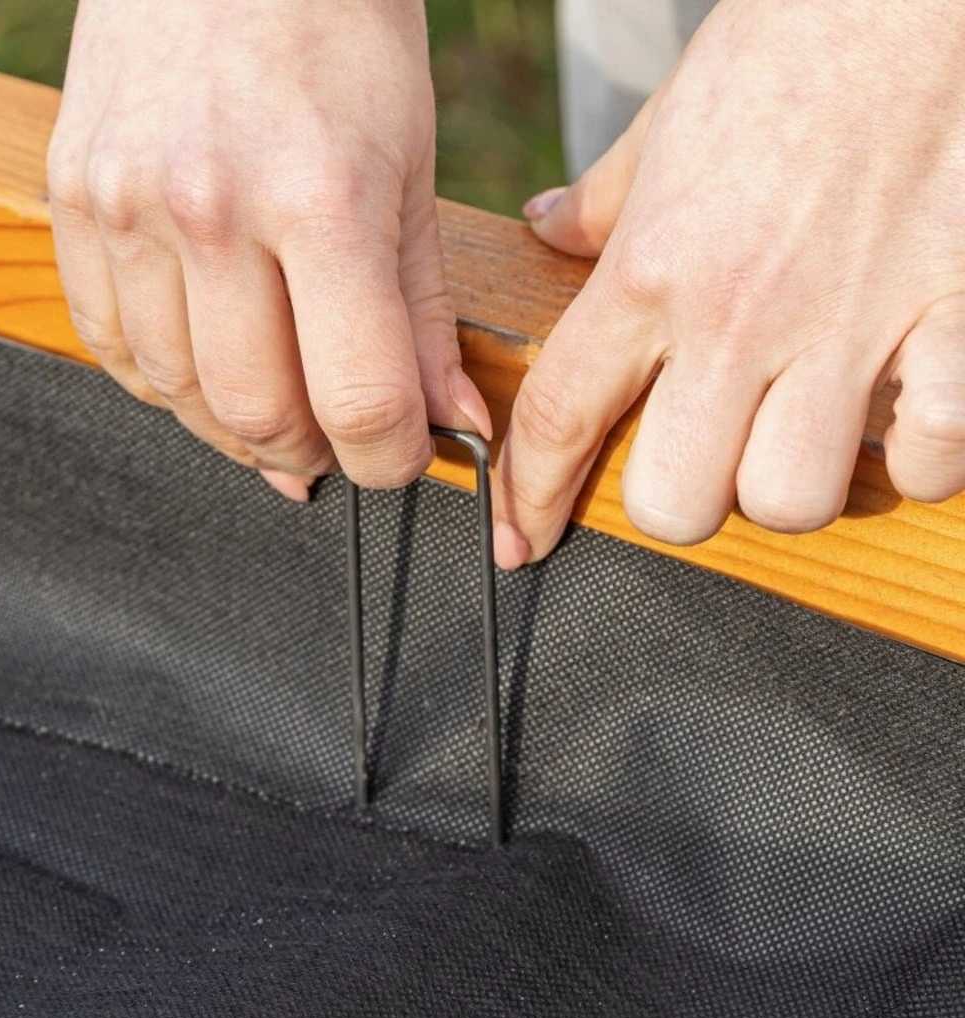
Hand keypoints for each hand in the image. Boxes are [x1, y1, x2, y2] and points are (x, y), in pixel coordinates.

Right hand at [47, 0, 490, 501]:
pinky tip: (209, 370)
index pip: (357, 398)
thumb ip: (424, 311)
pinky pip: (107, 343)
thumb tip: (448, 416)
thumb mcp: (411, 168)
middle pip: (257, 413)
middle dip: (313, 455)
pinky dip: (166, 383)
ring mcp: (127, 204)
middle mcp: (210, 209)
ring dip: (238, 429)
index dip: (390, 458)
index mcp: (321, 200)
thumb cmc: (337, 32)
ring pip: (176, 393)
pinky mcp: (75, 197)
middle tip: (341, 444)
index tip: (401, 459)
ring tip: (281, 412)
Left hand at [495, 0, 964, 568]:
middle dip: (677, 502)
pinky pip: (926, 460)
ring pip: (787, 502)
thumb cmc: (793, 48)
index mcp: (655, 271)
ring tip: (794, 434)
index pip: (559, 418)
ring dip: (783, 487)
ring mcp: (847, 327)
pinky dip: (913, 459)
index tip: (524, 539)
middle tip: (699, 456)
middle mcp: (738, 316)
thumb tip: (545, 231)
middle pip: (674, 504)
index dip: (530, 496)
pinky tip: (899, 412)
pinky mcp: (951, 320)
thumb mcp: (666, 127)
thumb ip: (601, 205)